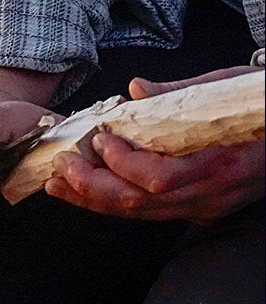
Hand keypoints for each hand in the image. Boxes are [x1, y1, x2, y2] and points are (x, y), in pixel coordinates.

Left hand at [45, 66, 264, 223]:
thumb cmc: (257, 107)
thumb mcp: (223, 89)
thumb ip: (177, 93)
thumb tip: (136, 89)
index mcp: (219, 163)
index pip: (160, 178)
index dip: (122, 162)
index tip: (99, 138)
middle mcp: (210, 194)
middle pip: (139, 203)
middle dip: (91, 185)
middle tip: (61, 165)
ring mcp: (204, 206)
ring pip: (138, 214)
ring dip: (91, 200)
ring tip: (58, 185)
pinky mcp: (197, 210)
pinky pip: (147, 214)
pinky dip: (111, 203)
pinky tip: (85, 192)